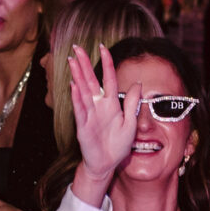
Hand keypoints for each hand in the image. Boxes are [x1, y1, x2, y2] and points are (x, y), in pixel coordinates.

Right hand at [66, 45, 140, 198]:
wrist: (107, 163)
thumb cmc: (118, 144)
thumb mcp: (130, 123)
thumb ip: (132, 103)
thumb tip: (138, 83)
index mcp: (111, 104)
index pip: (108, 78)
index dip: (106, 63)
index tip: (103, 47)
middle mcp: (98, 106)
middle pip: (90, 81)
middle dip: (83, 64)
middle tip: (75, 47)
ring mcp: (89, 115)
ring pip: (82, 91)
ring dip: (77, 76)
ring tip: (71, 61)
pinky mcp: (84, 126)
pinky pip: (80, 110)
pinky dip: (77, 98)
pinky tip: (74, 86)